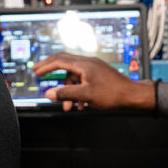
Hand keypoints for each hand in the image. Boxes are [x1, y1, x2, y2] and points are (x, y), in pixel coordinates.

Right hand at [32, 52, 155, 111]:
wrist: (132, 95)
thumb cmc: (113, 94)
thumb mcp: (86, 96)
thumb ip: (66, 94)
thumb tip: (49, 93)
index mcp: (84, 64)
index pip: (59, 61)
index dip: (45, 66)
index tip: (36, 71)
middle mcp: (88, 62)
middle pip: (64, 62)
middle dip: (50, 69)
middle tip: (39, 73)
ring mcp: (93, 67)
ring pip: (73, 75)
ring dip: (67, 90)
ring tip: (68, 106)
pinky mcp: (97, 74)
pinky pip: (81, 80)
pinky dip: (77, 91)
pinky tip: (81, 105)